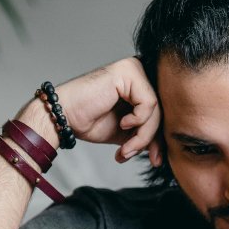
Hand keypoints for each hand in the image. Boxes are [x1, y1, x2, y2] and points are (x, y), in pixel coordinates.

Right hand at [14, 57, 161, 161]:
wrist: (63, 117)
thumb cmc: (89, 121)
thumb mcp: (127, 133)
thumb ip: (146, 135)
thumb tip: (165, 152)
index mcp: (140, 84)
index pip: (161, 112)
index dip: (160, 138)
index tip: (154, 159)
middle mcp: (139, 72)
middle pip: (162, 110)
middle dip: (153, 139)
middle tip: (140, 155)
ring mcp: (134, 68)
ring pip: (156, 109)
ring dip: (143, 136)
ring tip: (126, 149)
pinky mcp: (128, 72)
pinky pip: (148, 103)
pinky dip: (139, 122)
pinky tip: (123, 125)